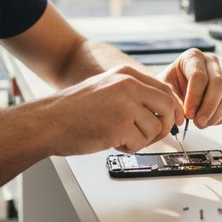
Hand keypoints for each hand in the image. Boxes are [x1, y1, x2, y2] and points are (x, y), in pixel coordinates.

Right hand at [42, 64, 183, 155]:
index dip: (172, 108)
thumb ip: (132, 93)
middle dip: (164, 125)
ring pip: (155, 128)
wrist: (48, 121)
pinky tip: (113, 142)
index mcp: (126, 74)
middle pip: (168, 106)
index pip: (164, 89)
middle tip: (152, 136)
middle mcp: (128, 85)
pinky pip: (140, 142)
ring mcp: (126, 104)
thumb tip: (158, 108)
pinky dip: (129, 147)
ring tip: (120, 137)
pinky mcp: (121, 125)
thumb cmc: (73, 110)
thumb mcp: (106, 88)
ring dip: (142, 139)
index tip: (172, 119)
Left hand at [160, 49, 221, 127]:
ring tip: (202, 124)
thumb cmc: (171, 84)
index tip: (188, 114)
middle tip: (198, 122)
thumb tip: (183, 116)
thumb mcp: (165, 88)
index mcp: (193, 57)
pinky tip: (209, 121)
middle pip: (218, 83)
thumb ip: (172, 99)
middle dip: (208, 107)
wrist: (177, 86)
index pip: (199, 76)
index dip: (194, 97)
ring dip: (216, 114)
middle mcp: (211, 62)